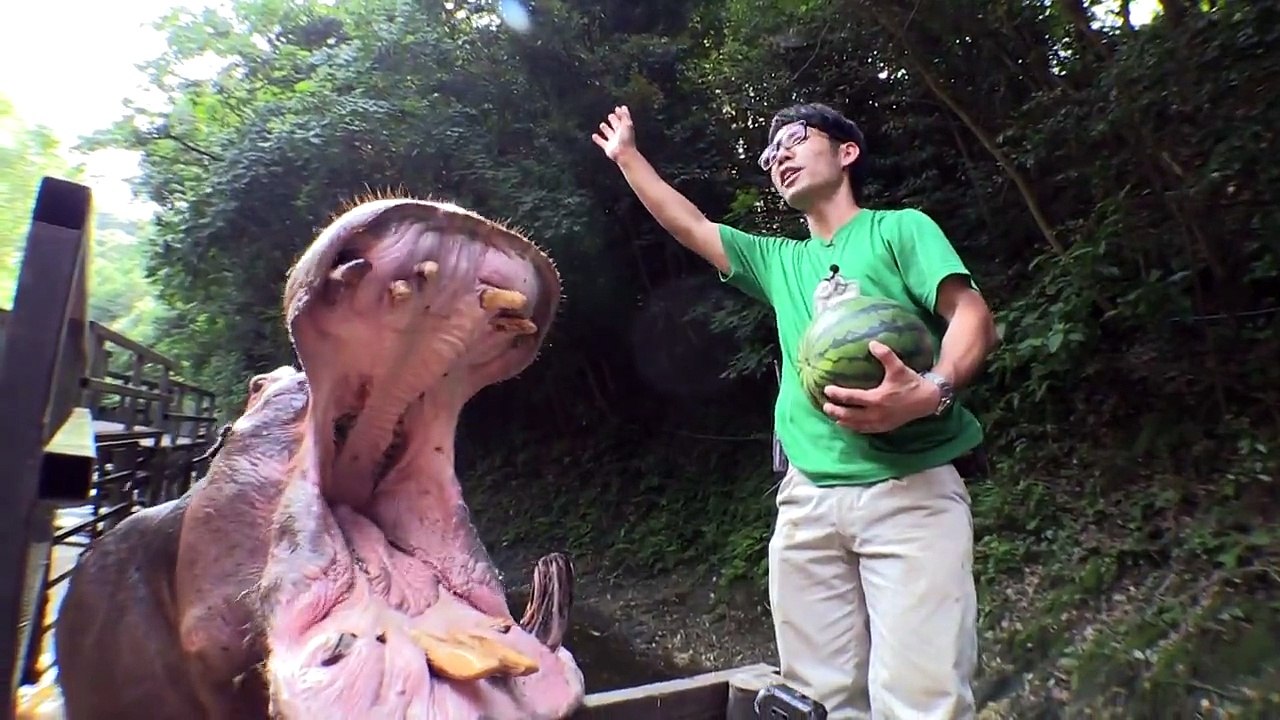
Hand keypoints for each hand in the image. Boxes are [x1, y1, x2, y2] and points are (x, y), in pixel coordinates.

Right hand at [591, 105, 636, 161]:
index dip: (621, 114)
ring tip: (602, 124)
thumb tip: (622, 107)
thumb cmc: (626, 139)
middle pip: (616, 126)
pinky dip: (598, 139)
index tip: (618, 108)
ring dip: (606, 129)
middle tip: (611, 115)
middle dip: (614, 120)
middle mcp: (619, 134)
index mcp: (625, 128)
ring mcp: (613, 141)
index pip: (622, 119)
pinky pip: (602, 142)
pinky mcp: (608, 147)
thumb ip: (624, 116)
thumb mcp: (627, 124)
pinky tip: (594, 136)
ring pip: (609, 133)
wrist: (624, 154)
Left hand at [821, 341, 940, 433]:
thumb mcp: (899, 367)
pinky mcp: (885, 427)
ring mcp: (881, 422)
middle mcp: (877, 413)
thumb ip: (885, 355)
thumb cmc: (911, 382)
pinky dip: (855, 428)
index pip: (853, 398)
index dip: (838, 394)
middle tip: (825, 406)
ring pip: (857, 425)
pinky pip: (866, 430)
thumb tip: (871, 343)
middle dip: (836, 411)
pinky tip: (848, 425)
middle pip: (851, 415)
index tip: (827, 390)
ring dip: (844, 421)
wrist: (928, 400)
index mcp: (878, 398)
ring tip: (833, 416)